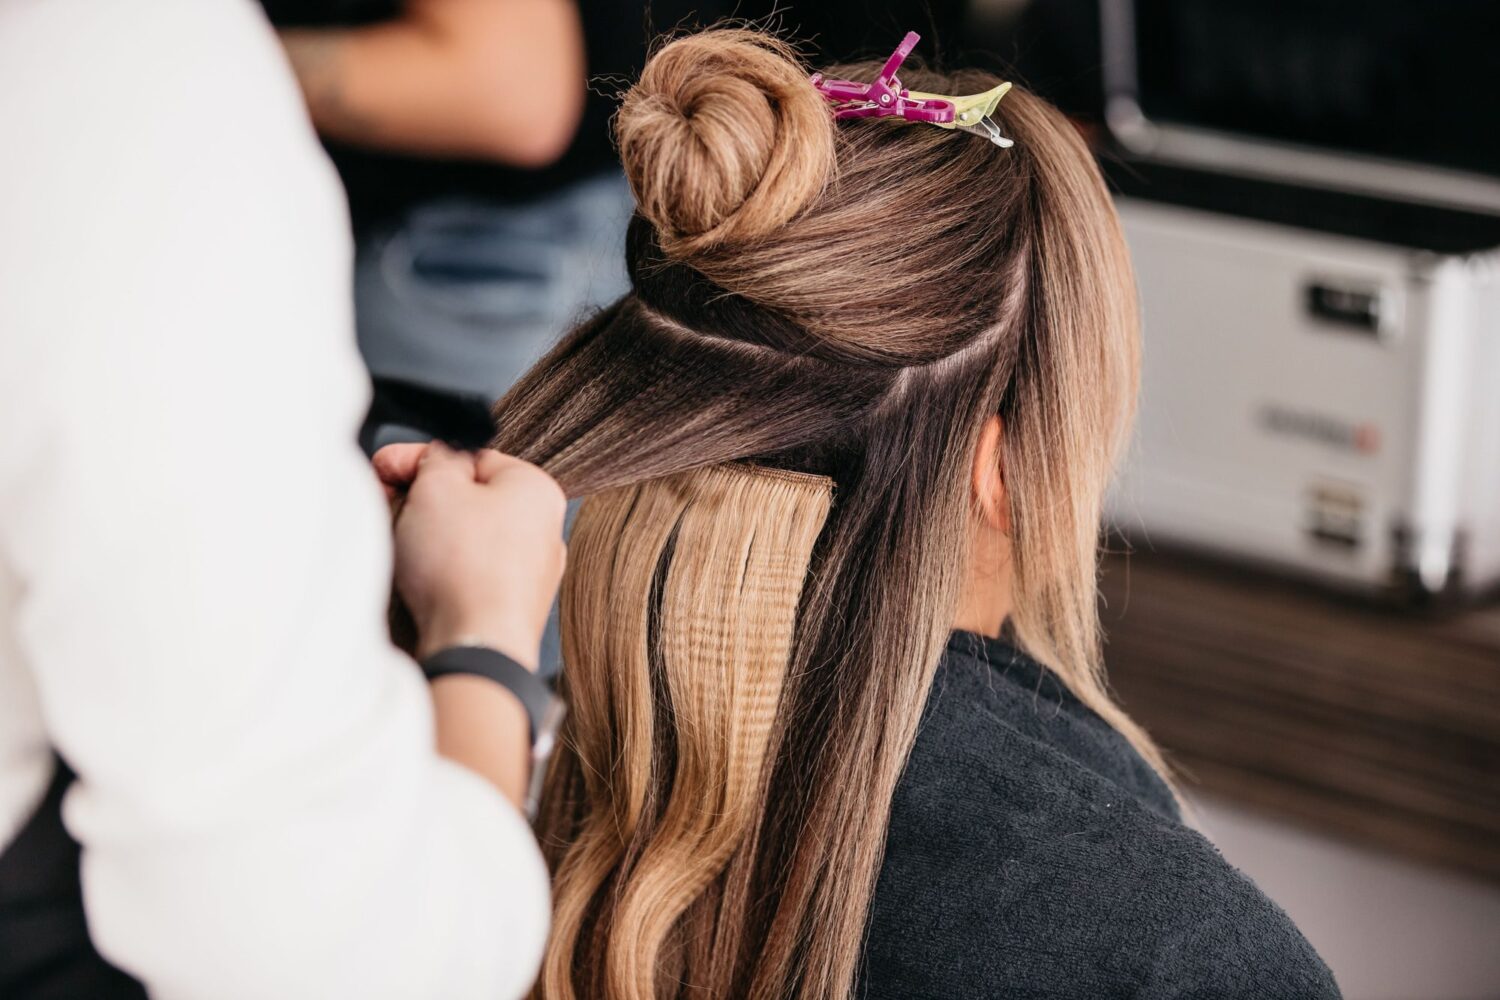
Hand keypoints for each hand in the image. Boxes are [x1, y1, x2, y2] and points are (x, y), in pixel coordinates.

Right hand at [373, 442, 565, 668]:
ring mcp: (529, 573)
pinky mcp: (508, 607)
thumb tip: (437, 460)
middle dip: (420, 499)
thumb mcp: (438, 487)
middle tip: (387, 504)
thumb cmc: (463, 565)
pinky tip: (417, 579)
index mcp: (535, 490)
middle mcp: (542, 531)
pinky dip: (438, 571)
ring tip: (400, 544)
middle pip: (467, 499)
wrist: (475, 646)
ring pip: (464, 539)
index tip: (383, 468)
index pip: (469, 457)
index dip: (420, 460)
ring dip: (425, 535)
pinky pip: (466, 575)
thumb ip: (436, 459)